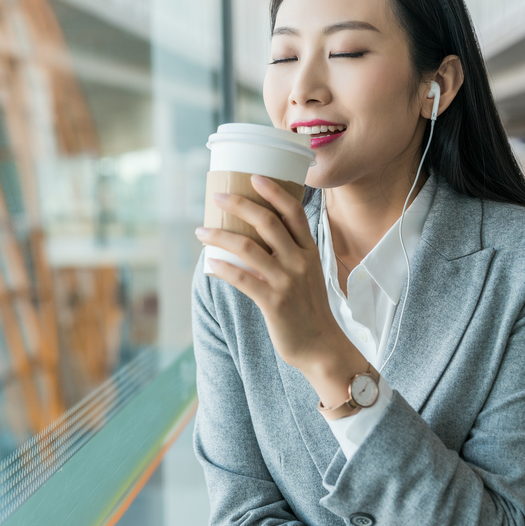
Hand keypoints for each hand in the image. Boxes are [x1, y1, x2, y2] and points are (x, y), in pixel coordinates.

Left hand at [195, 175, 367, 413]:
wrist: (323, 348)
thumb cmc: (310, 311)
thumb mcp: (308, 276)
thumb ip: (289, 257)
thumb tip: (256, 240)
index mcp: (310, 252)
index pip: (294, 212)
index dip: (274, 192)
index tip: (254, 177)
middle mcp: (300, 262)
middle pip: (268, 222)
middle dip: (240, 204)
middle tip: (218, 197)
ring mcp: (287, 282)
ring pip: (248, 247)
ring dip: (220, 236)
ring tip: (202, 231)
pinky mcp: (273, 303)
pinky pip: (242, 278)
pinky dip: (222, 268)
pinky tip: (209, 263)